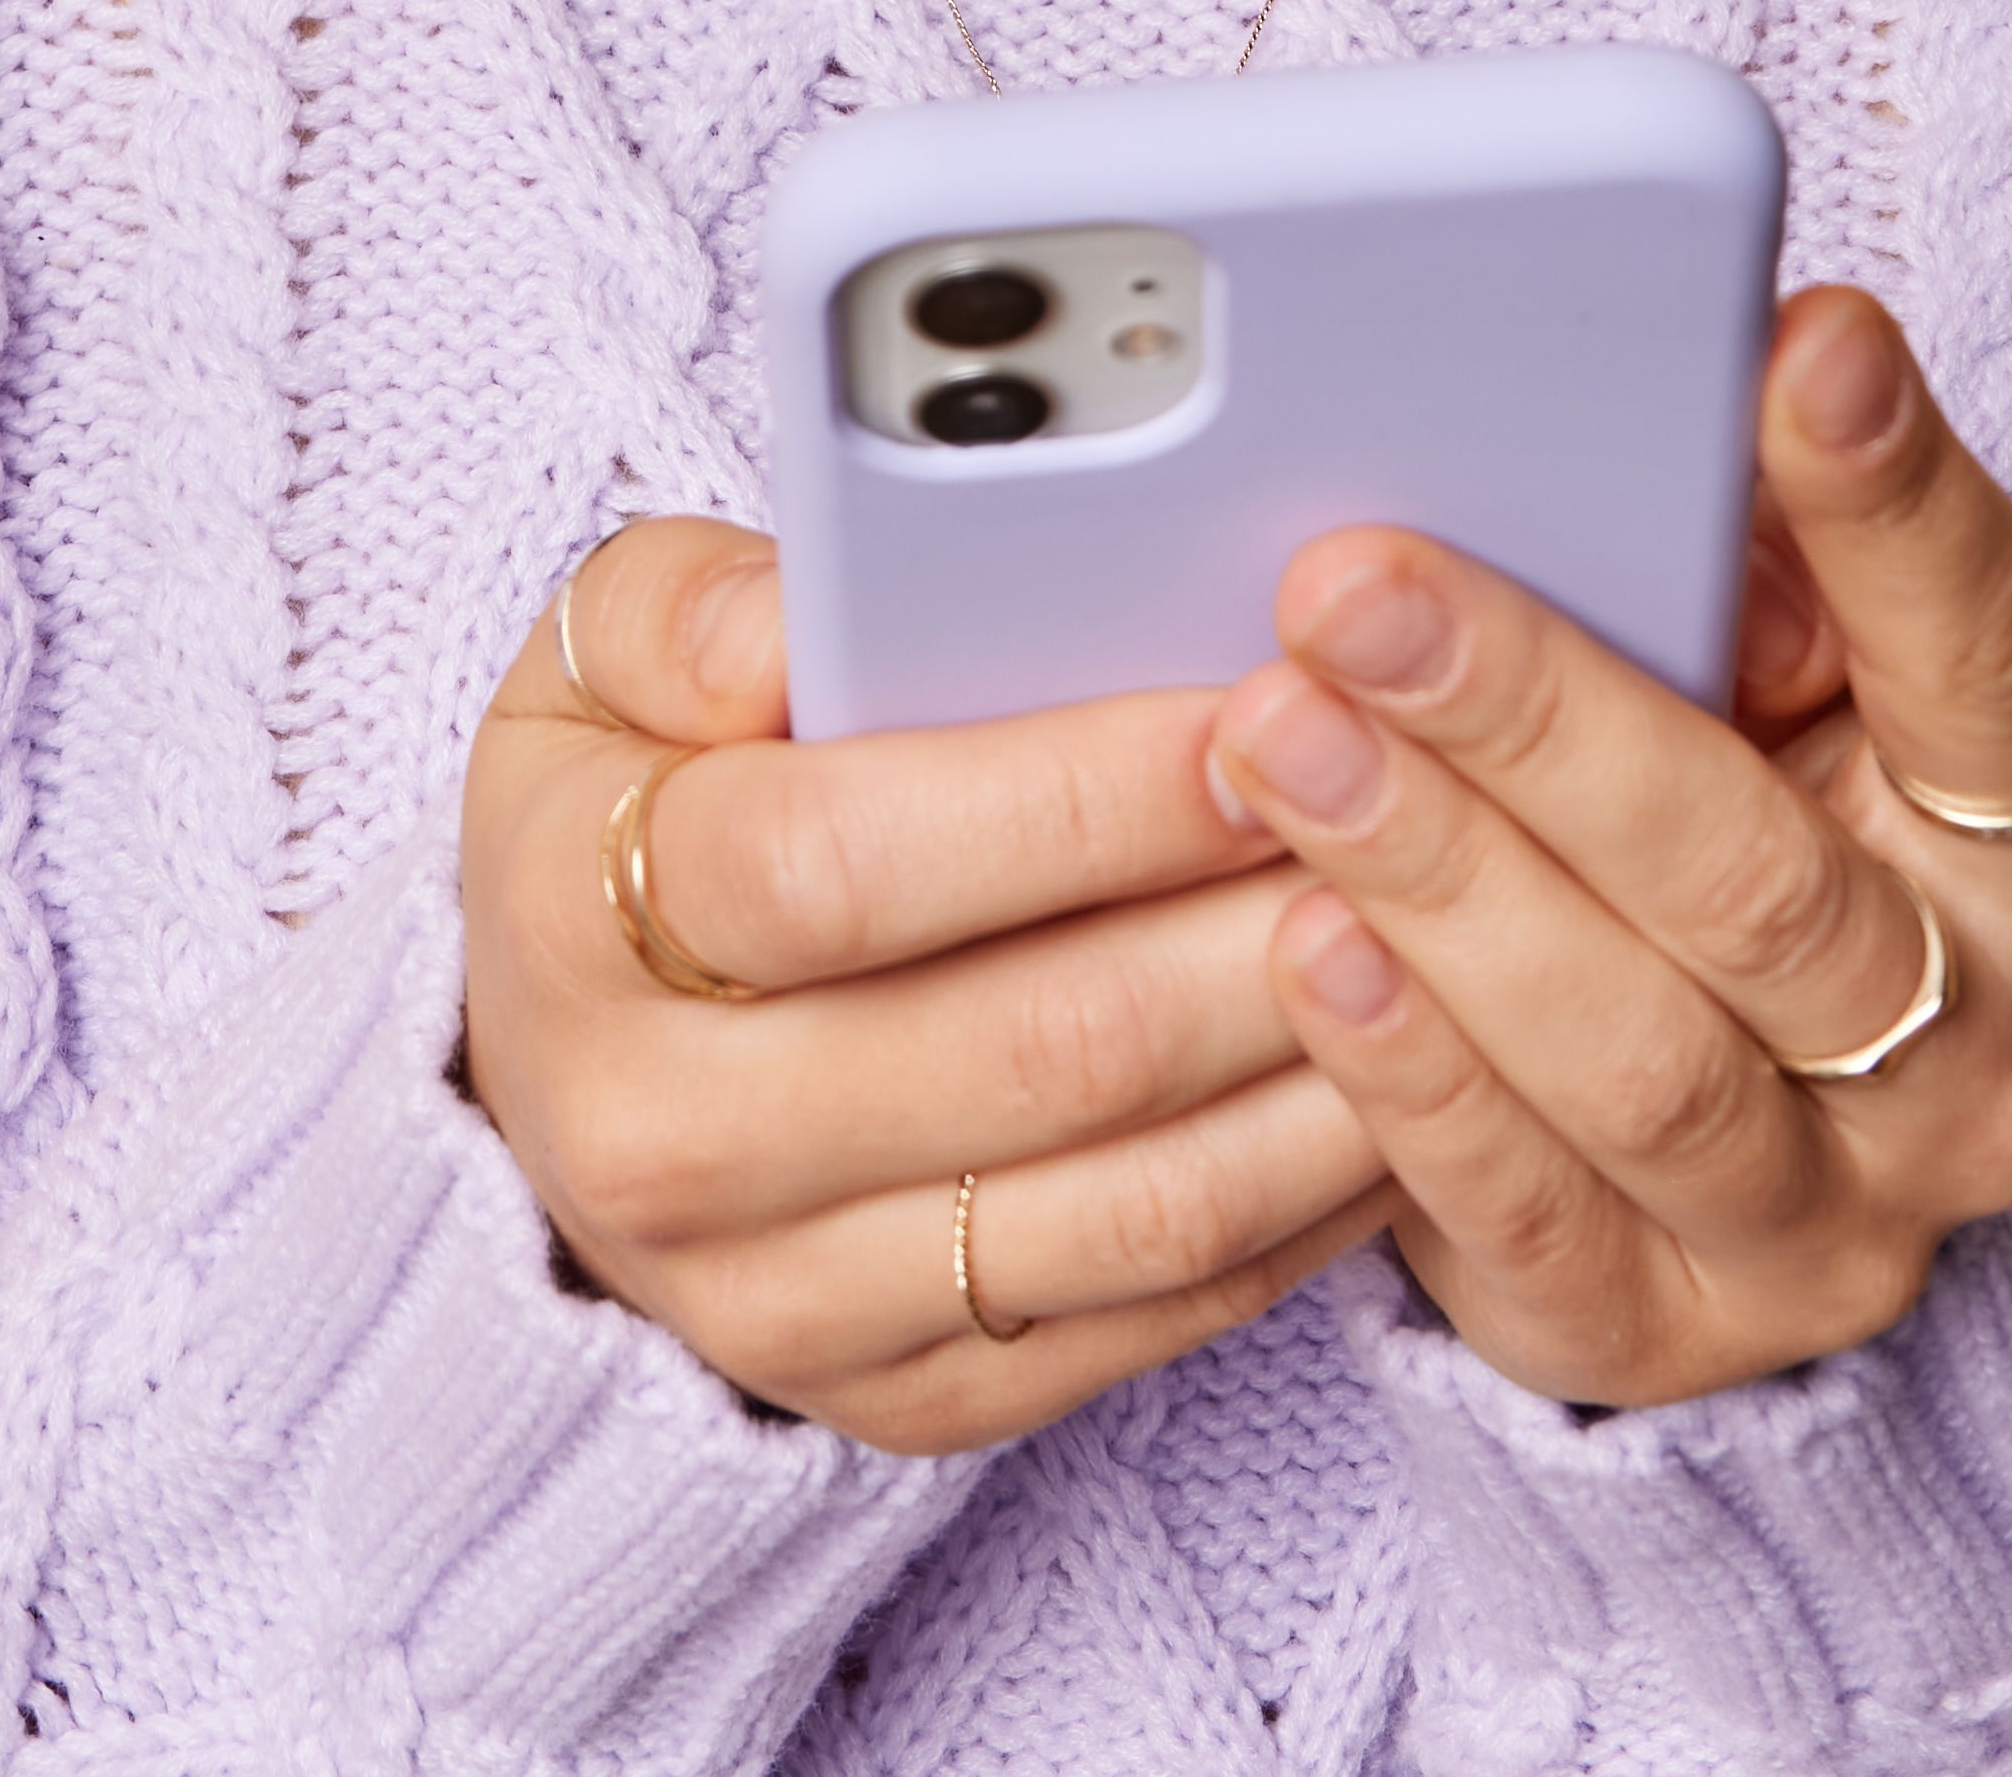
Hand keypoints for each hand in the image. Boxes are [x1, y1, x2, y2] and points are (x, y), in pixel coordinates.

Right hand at [455, 519, 1399, 1452]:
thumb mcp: (601, 662)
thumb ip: (694, 610)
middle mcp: (669, 1152)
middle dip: (1255, 921)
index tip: (1250, 717)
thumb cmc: (627, 813)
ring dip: (1330, 1069)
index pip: (843, 867)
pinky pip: (1170, 1306)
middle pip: (1038, 1047)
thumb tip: (810, 621)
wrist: (565, 1072)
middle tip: (1410, 809)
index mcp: (576, 938)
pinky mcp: (915, 1402)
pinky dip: (1314, 1195)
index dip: (1071, 798)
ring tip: (1446, 937)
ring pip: (1138, 1199)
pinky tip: (1399, 1074)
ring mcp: (792, 1305)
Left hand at [1193, 285, 2011, 1409]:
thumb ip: (1731, 569)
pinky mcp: (1678, 1332)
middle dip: (1545, 718)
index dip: (1899, 503)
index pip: (1993, 660)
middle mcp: (1981, 1046)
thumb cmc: (1717, 828)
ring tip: (1282, 739)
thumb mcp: (1759, 693)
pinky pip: (1536, 1212)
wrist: (1706, 1157)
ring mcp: (1843, 1214)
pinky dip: (1414, 1079)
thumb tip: (1653, 412)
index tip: (1798, 339)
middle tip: (1354, 581)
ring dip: (1447, 885)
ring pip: (1648, 1054)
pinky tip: (1303, 946)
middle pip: (1765, 882)